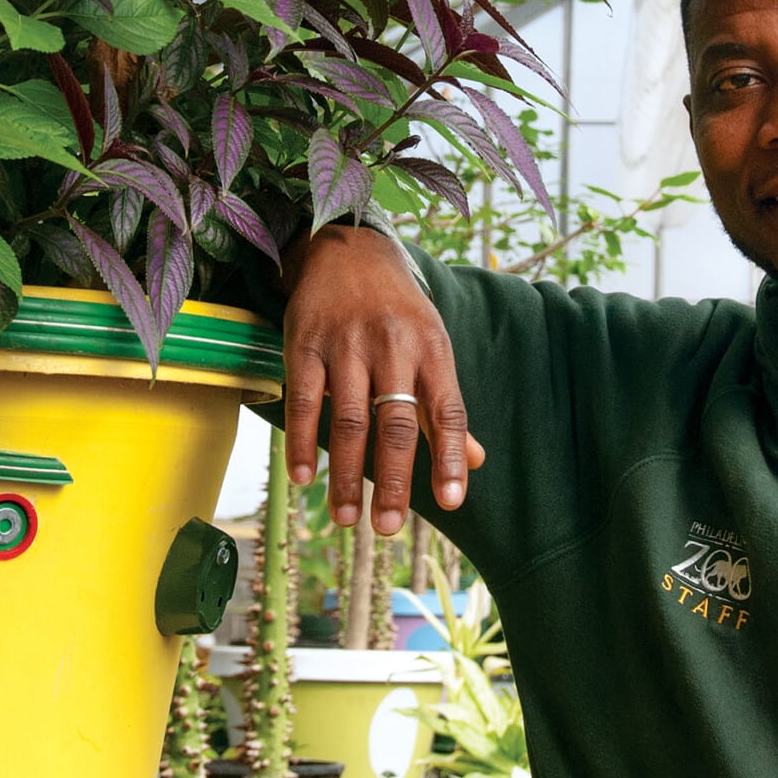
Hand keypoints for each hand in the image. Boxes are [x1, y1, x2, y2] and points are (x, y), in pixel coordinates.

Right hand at [280, 224, 484, 534]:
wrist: (347, 249)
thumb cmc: (398, 311)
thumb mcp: (432, 347)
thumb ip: (445, 407)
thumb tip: (475, 462)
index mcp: (432, 349)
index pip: (448, 410)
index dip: (450, 456)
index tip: (453, 501)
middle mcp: (393, 346)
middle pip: (395, 423)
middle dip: (394, 480)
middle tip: (389, 528)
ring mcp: (347, 344)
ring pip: (349, 419)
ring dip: (346, 474)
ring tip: (345, 518)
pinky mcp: (306, 342)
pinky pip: (304, 399)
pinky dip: (302, 442)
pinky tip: (303, 477)